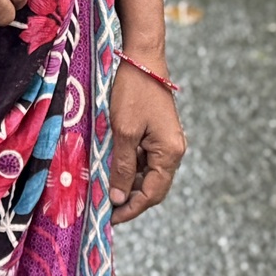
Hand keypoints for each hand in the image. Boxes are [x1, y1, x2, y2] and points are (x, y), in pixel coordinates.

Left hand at [108, 59, 185, 224]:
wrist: (142, 57)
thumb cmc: (133, 92)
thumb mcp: (123, 131)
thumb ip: (122, 166)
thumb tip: (118, 197)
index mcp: (170, 152)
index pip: (152, 193)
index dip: (131, 208)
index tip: (110, 218)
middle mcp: (172, 150)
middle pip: (152, 186)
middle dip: (129, 198)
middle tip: (104, 206)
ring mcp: (166, 141)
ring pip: (146, 172)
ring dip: (126, 181)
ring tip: (103, 186)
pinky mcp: (157, 132)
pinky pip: (143, 157)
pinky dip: (127, 164)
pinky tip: (110, 165)